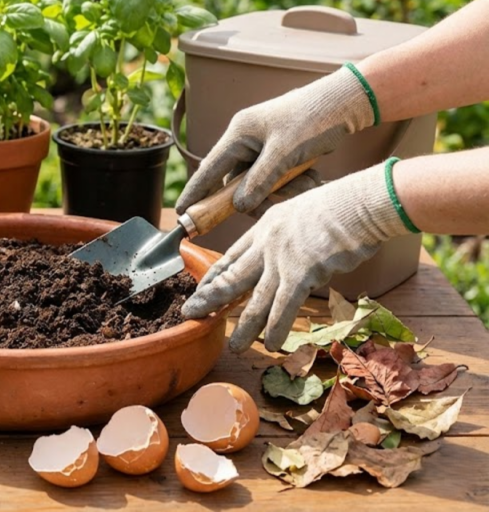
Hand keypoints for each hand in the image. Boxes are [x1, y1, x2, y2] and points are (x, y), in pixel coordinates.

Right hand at [176, 66, 374, 215]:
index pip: (209, 168)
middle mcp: (245, 140)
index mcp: (239, 133)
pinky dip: (291, 184)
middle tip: (280, 205)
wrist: (347, 101)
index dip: (195, 192)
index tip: (183, 212)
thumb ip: (259, 180)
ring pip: (259, 183)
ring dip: (281, 191)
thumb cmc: (314, 118)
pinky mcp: (279, 152)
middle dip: (259, 197)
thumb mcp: (285, 152)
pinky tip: (312, 177)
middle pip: (237, 182)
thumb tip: (237, 206)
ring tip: (308, 183)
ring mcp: (262, 146)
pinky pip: (275, 178)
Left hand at [182, 164, 409, 352]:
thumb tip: (292, 252)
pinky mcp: (301, 273)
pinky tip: (270, 345)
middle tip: (191, 314)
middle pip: (231, 277)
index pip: (231, 255)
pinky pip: (283, 307)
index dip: (213, 274)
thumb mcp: (301, 213)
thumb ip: (289, 234)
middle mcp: (267, 244)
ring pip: (255, 300)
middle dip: (210, 299)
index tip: (200, 288)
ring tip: (233, 347)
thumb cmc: (342, 207)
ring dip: (244, 327)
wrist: (360, 203)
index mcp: (265, 228)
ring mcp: (281, 260)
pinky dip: (276, 328)